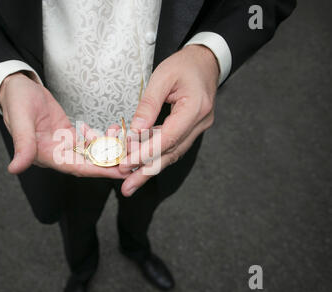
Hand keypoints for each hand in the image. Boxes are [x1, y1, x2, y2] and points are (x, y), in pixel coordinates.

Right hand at [0, 72, 127, 178]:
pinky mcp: (67, 134)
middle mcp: (55, 153)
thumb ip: (22, 144)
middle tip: (134, 162)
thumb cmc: (15, 100)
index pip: (75, 167)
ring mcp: (62, 144)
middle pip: (87, 164)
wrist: (16, 85)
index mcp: (44, 154)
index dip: (97, 170)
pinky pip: (88, 141)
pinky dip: (101, 138)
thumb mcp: (20, 119)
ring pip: (90, 153)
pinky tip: (113, 131)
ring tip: (128, 144)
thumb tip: (15, 169)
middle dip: (110, 163)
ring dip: (108, 150)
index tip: (119, 172)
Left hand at [119, 45, 219, 195]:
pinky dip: (156, 156)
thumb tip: (136, 130)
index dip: (146, 153)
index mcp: (196, 108)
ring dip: (151, 168)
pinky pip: (173, 146)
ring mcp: (199, 128)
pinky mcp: (192, 129)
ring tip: (130, 182)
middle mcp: (200, 122)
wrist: (206, 61)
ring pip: (173, 154)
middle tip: (128, 188)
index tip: (127, 163)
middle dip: (147, 172)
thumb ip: (149, 104)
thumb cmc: (184, 65)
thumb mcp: (162, 76)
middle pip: (171, 153)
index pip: (168, 138)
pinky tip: (141, 165)